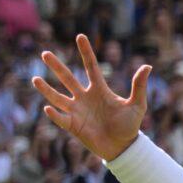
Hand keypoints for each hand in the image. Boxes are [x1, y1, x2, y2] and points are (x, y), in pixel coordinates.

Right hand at [33, 34, 151, 160]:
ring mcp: (77, 111)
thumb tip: (148, 66)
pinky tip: (48, 107)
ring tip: (35, 79)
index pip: (91, 67)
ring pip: (58, 97)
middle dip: (57, 66)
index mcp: (100, 90)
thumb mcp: (137, 104)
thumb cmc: (130, 125)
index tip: (80, 36)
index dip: (86, 52)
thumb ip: (139, 86)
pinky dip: (54, 114)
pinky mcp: (73, 125)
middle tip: (45, 53)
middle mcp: (85, 97)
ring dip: (47, 89)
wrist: (123, 147)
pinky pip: (61, 118)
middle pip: (68, 79)